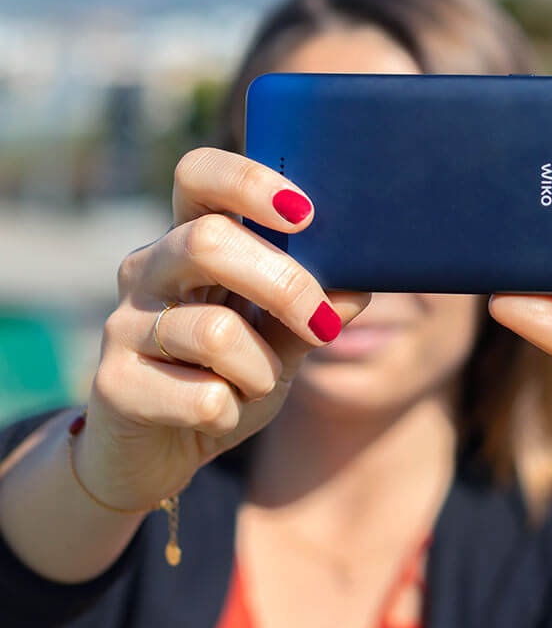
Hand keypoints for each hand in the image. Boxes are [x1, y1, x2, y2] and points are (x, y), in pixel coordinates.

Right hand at [77, 148, 370, 510]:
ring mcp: (123, 324)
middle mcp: (148, 269)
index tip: (304, 213)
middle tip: (321, 324)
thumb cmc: (227, 378)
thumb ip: (316, 309)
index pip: (199, 174)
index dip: (249, 181)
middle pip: (207, 241)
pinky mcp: (112, 384)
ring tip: (254, 383)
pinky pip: (202, 396)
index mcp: (189, 241)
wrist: (159, 453)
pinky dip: (232, 412)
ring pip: (214, 332)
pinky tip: (217, 415)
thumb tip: (363, 282)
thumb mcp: (281, 340)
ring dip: (261, 369)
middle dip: (284, 285)